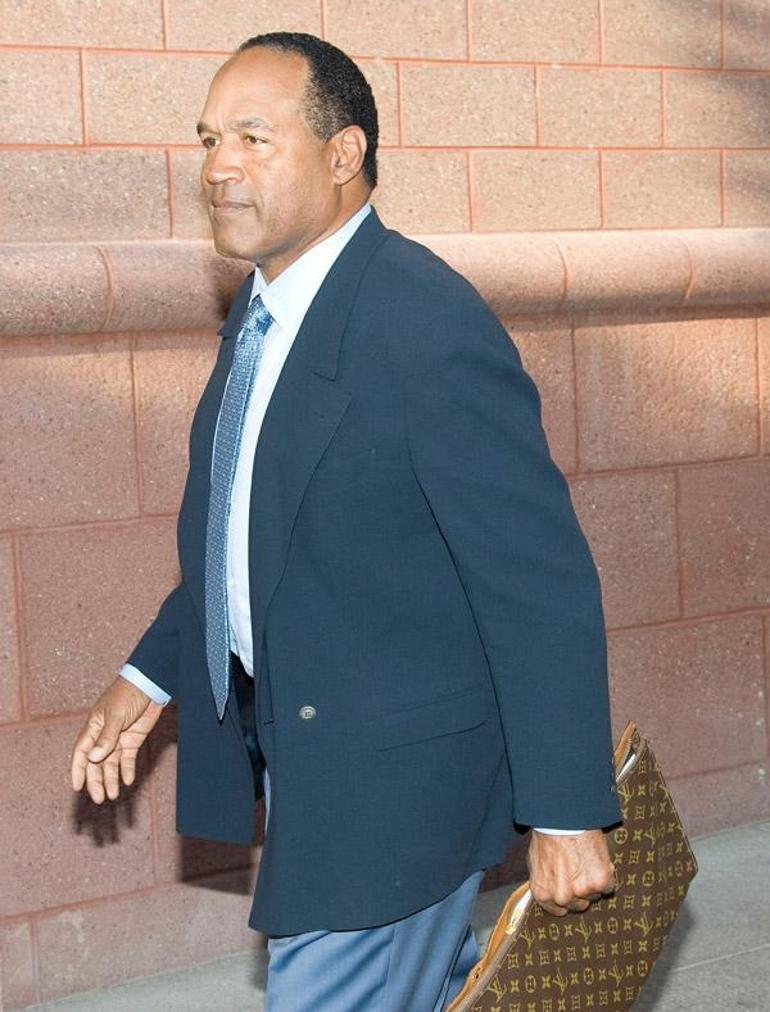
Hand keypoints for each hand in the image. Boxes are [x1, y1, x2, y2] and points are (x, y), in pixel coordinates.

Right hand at [71, 678, 163, 803]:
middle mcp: (103, 736)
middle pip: (96, 763)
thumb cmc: (127, 694)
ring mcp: (118, 738)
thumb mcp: (116, 715)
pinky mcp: (133, 739)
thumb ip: (106, 737)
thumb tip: (93, 759)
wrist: (150, 685)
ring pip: (111, 764)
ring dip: (111, 779)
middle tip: (99, 799)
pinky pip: (127, 759)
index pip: (81, 753)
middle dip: (96, 781)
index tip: (77, 787)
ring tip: (113, 795)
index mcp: (93, 728)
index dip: (78, 770)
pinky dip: (127, 770)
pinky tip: (128, 780)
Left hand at [527, 828, 615, 915]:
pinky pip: (609, 886)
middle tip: (580, 871)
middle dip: (580, 890)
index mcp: (543, 894)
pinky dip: (607, 876)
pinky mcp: (600, 882)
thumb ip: (543, 881)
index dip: (566, 899)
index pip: (558, 910)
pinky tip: (599, 862)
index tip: (571, 890)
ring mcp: (582, 891)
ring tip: (587, 862)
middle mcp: (562, 897)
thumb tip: (548, 889)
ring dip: (593, 883)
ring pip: (594, 895)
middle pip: (578, 905)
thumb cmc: (547, 836)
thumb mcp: (535, 861)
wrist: (562, 821)